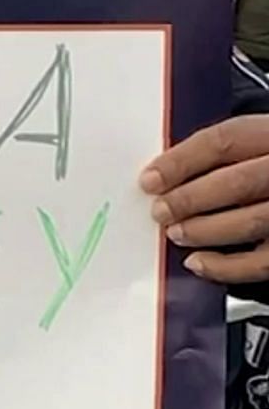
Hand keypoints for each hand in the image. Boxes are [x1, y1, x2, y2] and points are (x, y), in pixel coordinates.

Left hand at [141, 116, 268, 284]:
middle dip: (189, 199)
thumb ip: (218, 155)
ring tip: (174, 233)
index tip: (150, 179)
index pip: (225, 141)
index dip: (181, 161)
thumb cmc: (264, 165)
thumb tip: (165, 174)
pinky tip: (197, 261)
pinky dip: (225, 266)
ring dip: (203, 230)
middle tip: (160, 210)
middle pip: (237, 183)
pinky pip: (261, 262)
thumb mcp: (251, 142)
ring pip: (250, 222)